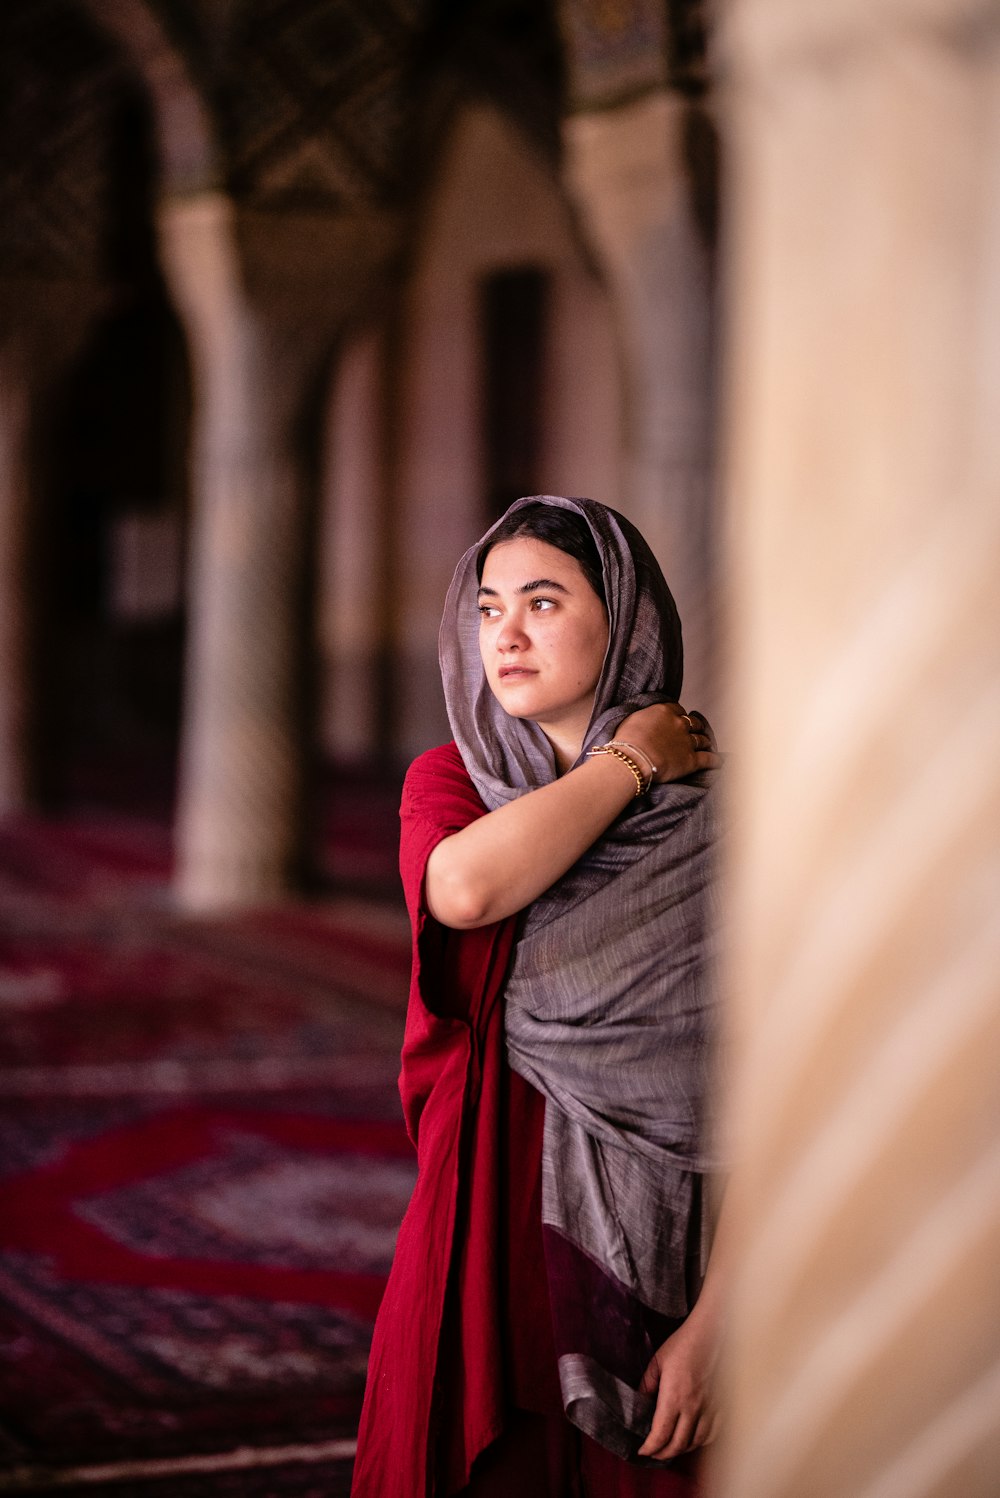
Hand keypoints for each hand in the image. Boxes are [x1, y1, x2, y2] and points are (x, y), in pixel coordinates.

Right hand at [615, 703, 719, 784]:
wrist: (631, 760)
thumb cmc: (624, 742)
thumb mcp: (630, 720)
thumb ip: (643, 717)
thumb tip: (643, 720)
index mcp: (664, 711)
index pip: (677, 709)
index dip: (679, 715)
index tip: (678, 719)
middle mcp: (679, 724)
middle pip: (693, 723)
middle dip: (695, 726)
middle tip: (696, 730)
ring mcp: (687, 742)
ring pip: (702, 739)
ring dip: (705, 741)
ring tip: (708, 744)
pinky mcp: (691, 760)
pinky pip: (708, 759)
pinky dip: (714, 760)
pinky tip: (718, 761)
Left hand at [636, 1308, 719, 1460]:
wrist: (711, 1334)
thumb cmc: (682, 1345)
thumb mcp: (657, 1362)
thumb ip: (646, 1385)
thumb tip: (639, 1403)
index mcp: (674, 1397)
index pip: (661, 1434)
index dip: (650, 1447)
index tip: (641, 1451)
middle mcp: (693, 1408)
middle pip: (678, 1444)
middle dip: (663, 1454)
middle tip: (653, 1454)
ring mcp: (710, 1409)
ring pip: (696, 1442)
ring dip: (681, 1449)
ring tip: (670, 1448)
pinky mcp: (721, 1406)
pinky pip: (712, 1434)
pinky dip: (701, 1442)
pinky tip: (693, 1439)